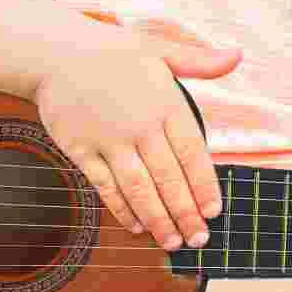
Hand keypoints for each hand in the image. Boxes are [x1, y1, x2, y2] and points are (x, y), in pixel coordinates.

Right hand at [32, 25, 242, 252]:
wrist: (54, 52)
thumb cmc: (110, 51)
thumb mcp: (159, 49)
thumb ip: (198, 61)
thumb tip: (237, 56)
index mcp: (165, 103)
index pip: (193, 154)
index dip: (205, 187)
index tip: (214, 212)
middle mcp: (139, 125)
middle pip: (169, 179)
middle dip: (186, 214)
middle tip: (199, 239)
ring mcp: (109, 140)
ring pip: (139, 189)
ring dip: (158, 220)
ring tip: (172, 242)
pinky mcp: (81, 150)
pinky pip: (105, 186)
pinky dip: (121, 209)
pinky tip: (135, 225)